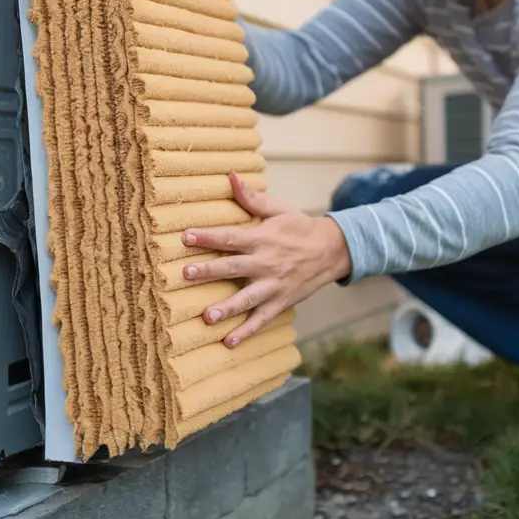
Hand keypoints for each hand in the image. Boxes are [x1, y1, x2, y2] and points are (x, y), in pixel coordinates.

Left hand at [181, 172, 353, 347]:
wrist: (332, 251)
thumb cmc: (300, 228)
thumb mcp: (278, 209)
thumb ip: (252, 198)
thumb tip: (231, 176)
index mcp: (262, 238)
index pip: (230, 237)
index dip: (208, 236)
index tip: (186, 236)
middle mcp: (266, 263)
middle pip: (233, 267)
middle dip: (209, 271)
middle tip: (186, 274)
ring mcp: (273, 285)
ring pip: (247, 298)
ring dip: (227, 307)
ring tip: (207, 317)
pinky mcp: (280, 302)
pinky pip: (261, 320)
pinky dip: (246, 332)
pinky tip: (228, 343)